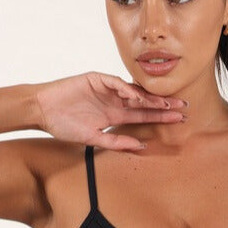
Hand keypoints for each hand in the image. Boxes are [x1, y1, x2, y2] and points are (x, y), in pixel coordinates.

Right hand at [33, 71, 186, 150]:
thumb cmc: (64, 125)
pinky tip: (138, 96)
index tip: (180, 119)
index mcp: (115, 115)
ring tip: (167, 104)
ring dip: (149, 97)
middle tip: (184, 108)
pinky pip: (114, 82)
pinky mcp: (95, 79)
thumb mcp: (92, 139)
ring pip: (133, 91)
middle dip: (163, 106)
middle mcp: (114, 101)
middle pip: (144, 103)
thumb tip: (141, 148)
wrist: (42, 110)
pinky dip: (126, 89)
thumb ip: (116, 143)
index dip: (161, 117)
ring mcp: (106, 89)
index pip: (143, 116)